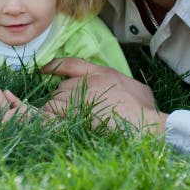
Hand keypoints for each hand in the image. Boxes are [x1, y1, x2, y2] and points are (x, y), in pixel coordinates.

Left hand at [40, 58, 167, 134]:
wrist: (143, 124)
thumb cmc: (146, 110)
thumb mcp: (139, 88)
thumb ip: (124, 84)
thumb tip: (124, 89)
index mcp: (103, 73)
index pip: (72, 64)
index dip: (55, 66)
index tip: (44, 69)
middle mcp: (88, 82)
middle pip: (61, 87)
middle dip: (62, 99)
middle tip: (70, 113)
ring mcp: (80, 97)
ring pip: (55, 101)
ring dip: (56, 111)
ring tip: (63, 121)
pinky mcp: (74, 114)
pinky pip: (52, 114)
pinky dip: (50, 119)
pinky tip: (52, 125)